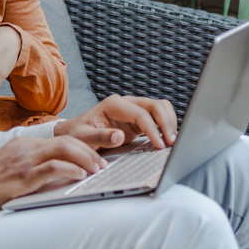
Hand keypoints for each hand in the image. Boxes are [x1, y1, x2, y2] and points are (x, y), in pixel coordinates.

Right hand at [0, 136, 107, 218]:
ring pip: (64, 149)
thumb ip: (31, 167)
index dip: (83, 147)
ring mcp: (23, 161)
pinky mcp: (22, 176)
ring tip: (97, 171)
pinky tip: (80, 177)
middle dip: (91, 151)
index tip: (96, 158)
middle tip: (104, 165)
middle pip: (68, 140)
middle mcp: (25, 148)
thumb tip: (57, 174)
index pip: (61, 139)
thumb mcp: (10, 169)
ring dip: (86, 160)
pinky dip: (70, 170)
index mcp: (24, 145)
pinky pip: (52, 168)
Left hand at [55, 95, 178, 151]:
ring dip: (169, 123)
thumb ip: (100, 137)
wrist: (76, 132)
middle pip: (156, 105)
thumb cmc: (78, 133)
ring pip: (160, 108)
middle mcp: (126, 103)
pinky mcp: (138, 120)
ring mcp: (134, 110)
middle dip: (166, 123)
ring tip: (171, 141)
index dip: (153, 129)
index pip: (140, 113)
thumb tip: (119, 136)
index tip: (159, 145)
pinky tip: (166, 140)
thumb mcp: (83, 137)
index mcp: (114, 104)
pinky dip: (165, 127)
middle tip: (171, 143)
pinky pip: (158, 118)